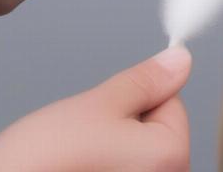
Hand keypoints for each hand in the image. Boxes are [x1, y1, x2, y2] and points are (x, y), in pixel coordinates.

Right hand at [0, 46, 191, 170]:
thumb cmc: (42, 165)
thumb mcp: (99, 104)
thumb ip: (145, 81)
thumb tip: (180, 61)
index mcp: (171, 158)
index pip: (173, 103)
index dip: (138, 97)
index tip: (109, 109)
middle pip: (156, 132)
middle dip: (125, 125)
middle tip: (88, 136)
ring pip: (135, 153)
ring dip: (111, 147)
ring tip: (77, 158)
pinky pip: (121, 169)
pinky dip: (102, 166)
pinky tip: (77, 170)